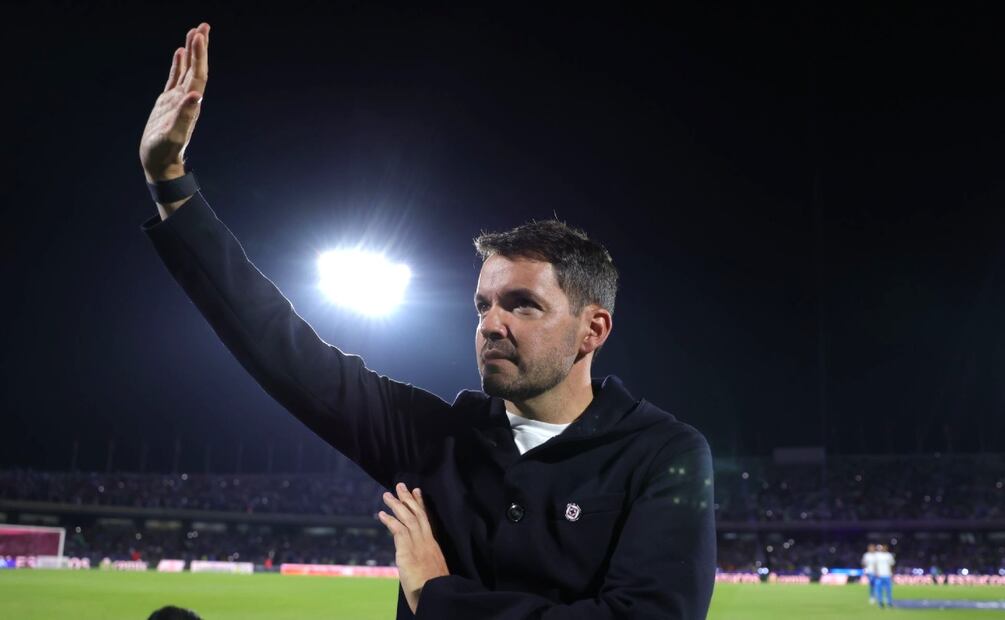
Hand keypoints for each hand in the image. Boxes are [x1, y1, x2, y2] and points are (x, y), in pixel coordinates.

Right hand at [139, 23, 210, 182]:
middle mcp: (187, 100)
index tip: (200, 36)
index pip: (198, 76)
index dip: (200, 56)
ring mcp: (177, 100)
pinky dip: (178, 65)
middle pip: (196, 69)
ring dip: (192, 52)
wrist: (160, 164)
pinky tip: (180, 53)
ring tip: (195, 32)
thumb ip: (184, 117)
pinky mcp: (167, 103)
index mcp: (190, 105)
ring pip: (187, 70)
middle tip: (203, 26)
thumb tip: (195, 96)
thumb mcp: (173, 136)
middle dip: (200, 48)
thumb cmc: (165, 154)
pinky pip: (174, 78)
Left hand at [378, 482, 449, 614]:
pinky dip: (390, 520)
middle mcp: (427, 541)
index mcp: (433, 546)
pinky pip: (398, 530)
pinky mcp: (408, 551)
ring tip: (387, 495)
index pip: (426, 520)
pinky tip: (382, 514)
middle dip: (408, 499)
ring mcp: (418, 545)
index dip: (420, 505)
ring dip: (396, 505)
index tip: (417, 492)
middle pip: (417, 514)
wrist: (437, 595)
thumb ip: (425, 562)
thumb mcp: (431, 572)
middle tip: (400, 485)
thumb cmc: (434, 588)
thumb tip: (419, 563)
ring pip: (407, 519)